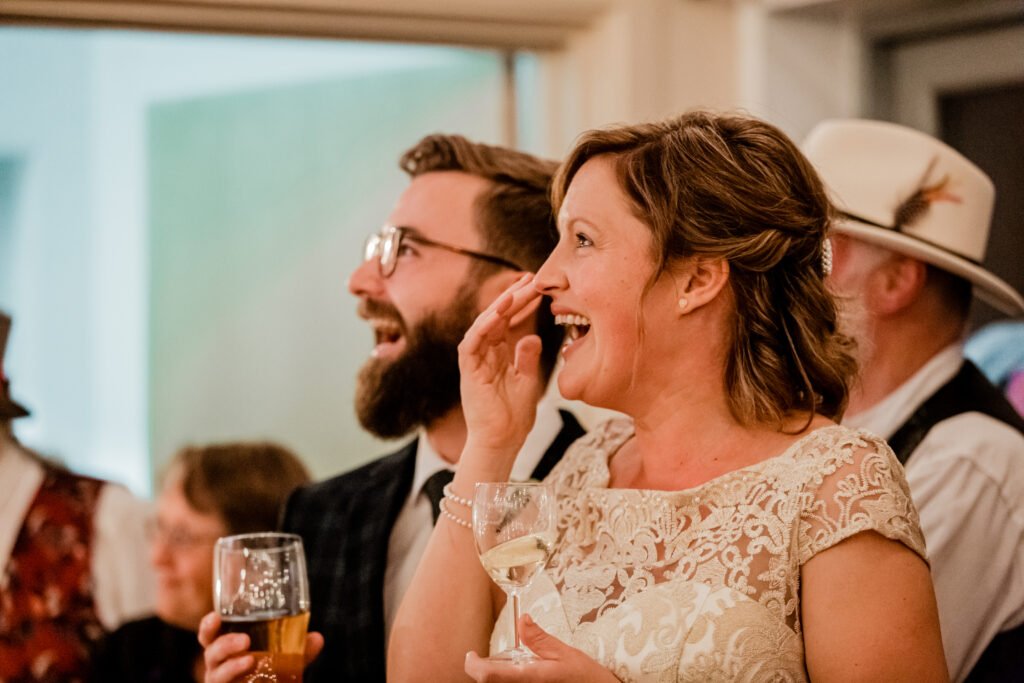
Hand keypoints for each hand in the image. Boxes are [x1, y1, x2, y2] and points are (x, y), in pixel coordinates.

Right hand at [197, 611, 324, 682]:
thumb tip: (317, 638)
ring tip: (250, 660)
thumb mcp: (286, 658)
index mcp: (226, 648)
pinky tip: (247, 679)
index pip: (209, 635)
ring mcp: (221, 682)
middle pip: (212, 653)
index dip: (208, 626)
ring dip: (231, 666)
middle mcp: (218, 665)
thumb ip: (300, 649)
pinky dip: (235, 679)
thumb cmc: (268, 671)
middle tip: (245, 639)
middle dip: (225, 644)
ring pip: (217, 674)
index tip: (216, 616)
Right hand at [458, 273, 545, 462]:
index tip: (538, 286)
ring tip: (516, 292)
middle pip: (497, 318)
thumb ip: (527, 358)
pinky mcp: (468, 372)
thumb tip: (532, 336)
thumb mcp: (528, 380)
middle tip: (531, 279)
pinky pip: (471, 344)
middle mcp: (485, 354)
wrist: (502, 442)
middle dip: (513, 297)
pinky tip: (498, 314)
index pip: (509, 321)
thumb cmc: (514, 416)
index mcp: (499, 354)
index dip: (522, 303)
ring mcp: (475, 362)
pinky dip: (483, 328)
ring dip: (498, 307)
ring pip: (483, 326)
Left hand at [464, 615, 619, 682]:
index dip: (474, 666)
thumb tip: (521, 620)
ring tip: (506, 667)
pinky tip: (519, 674)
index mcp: (529, 677)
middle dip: (484, 671)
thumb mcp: (564, 652)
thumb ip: (539, 639)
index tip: (471, 655)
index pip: (487, 676)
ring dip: (495, 677)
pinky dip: (506, 680)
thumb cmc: (584, 677)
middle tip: (489, 659)